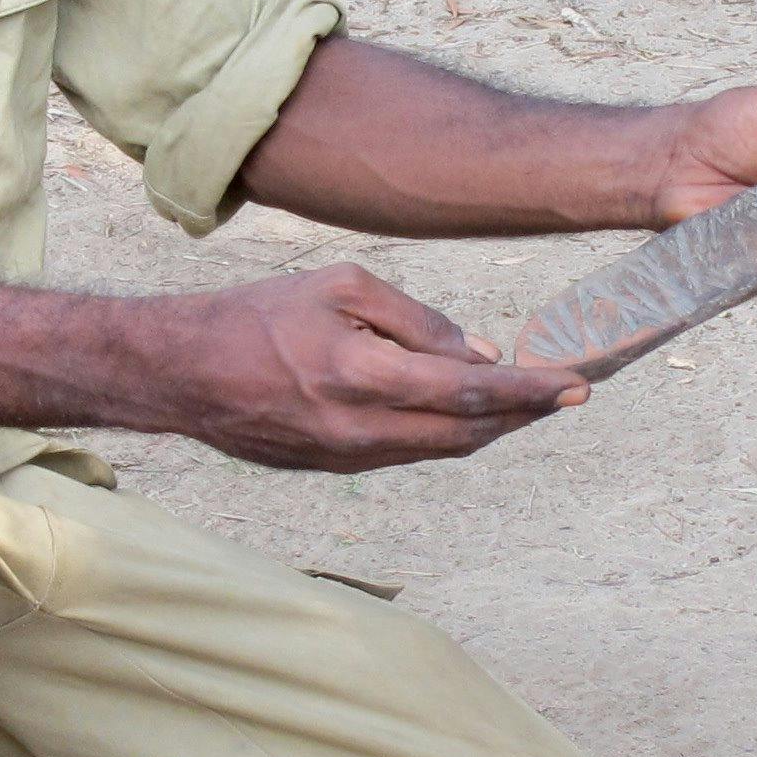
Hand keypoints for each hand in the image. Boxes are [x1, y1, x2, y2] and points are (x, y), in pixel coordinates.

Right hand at [157, 264, 587, 469]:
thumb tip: (477, 351)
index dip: (530, 392)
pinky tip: (461, 414)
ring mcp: (345, 459)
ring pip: (438, 450)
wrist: (181, 373)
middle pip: (466, 434)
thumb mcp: (340, 287)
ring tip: (525, 403)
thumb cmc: (257, 314)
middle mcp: (359, 431)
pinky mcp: (332, 469)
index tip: (575, 386)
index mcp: (362, 377)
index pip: (469, 393)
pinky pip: (406, 454)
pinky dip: (443, 434)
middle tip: (565, 395)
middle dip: (522, 417)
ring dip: (487, 429)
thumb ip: (415, 320)